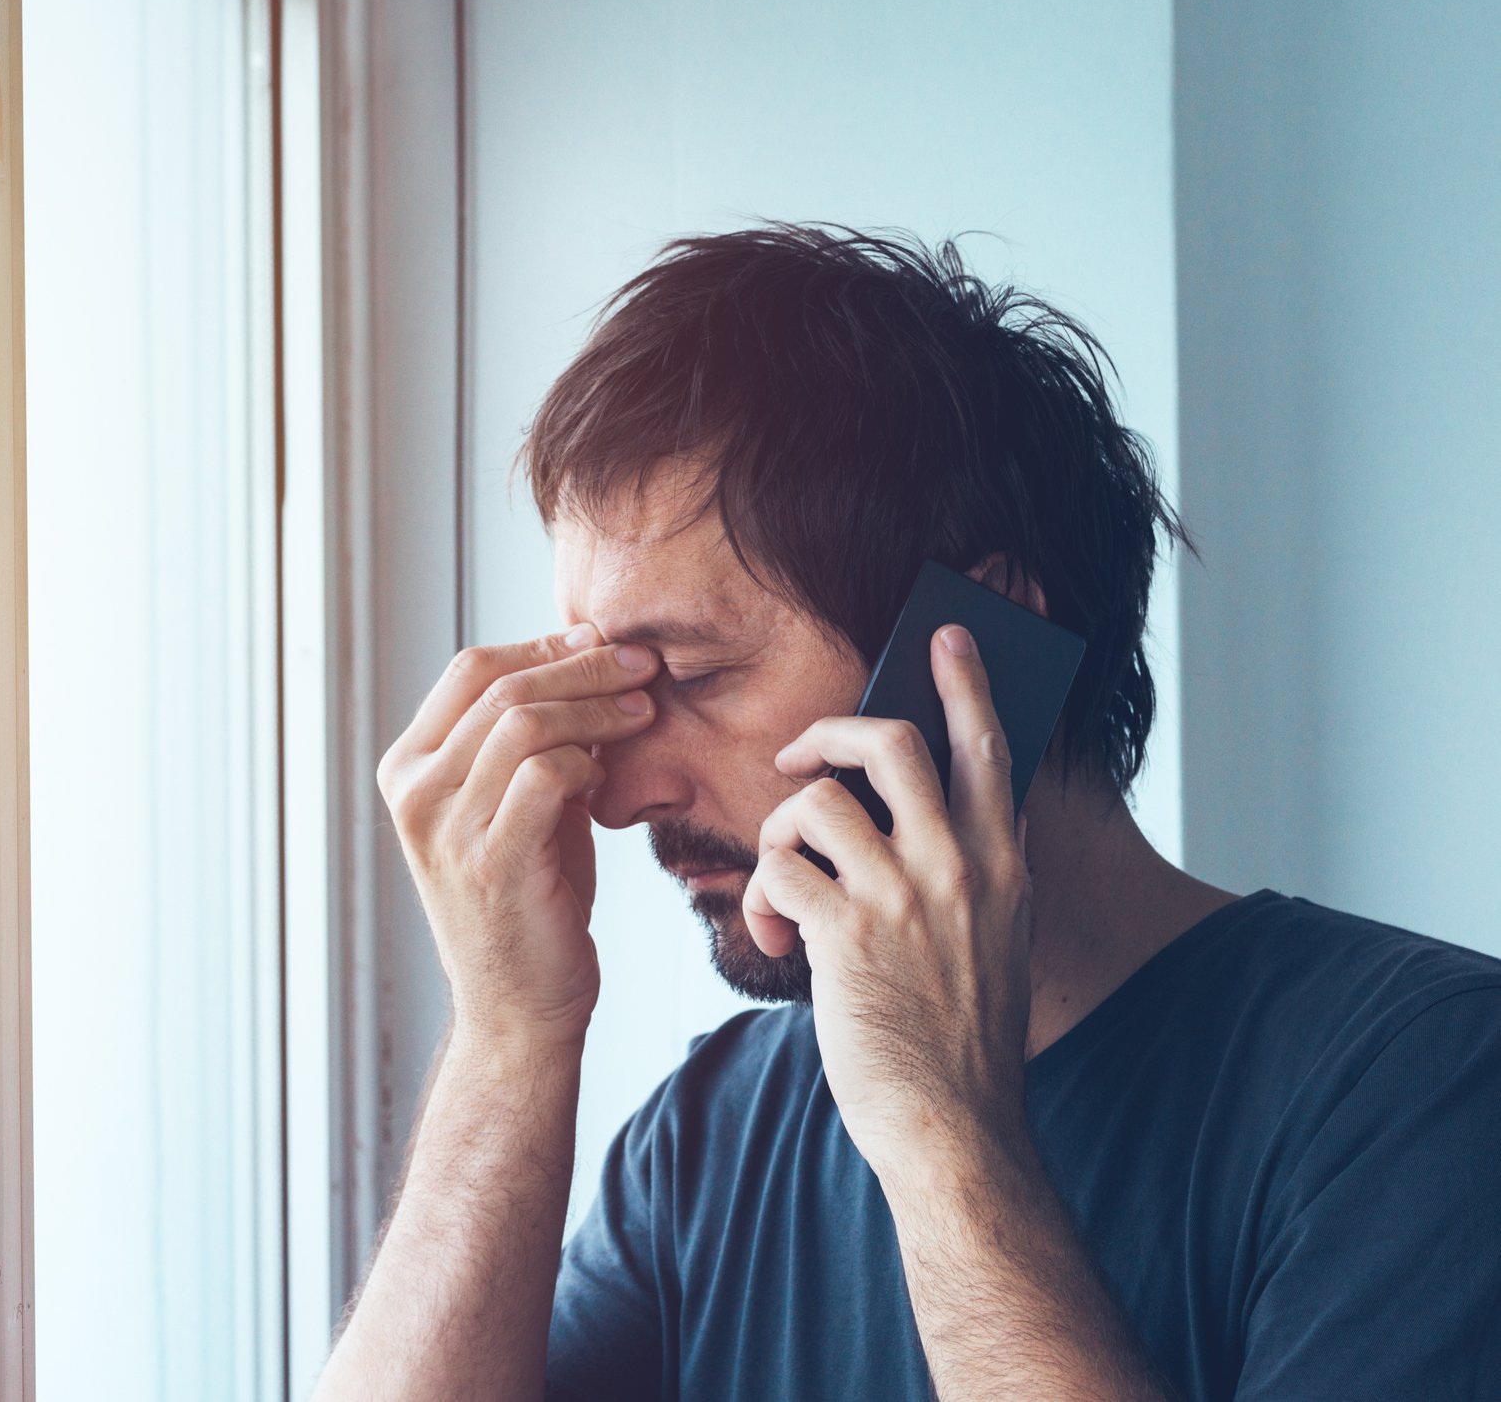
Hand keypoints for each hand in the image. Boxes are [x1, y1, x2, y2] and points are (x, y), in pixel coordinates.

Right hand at [377, 625, 660, 1045]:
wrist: (517, 1005)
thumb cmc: (526, 898)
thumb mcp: (513, 803)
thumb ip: (527, 741)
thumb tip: (583, 659)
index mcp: (408, 767)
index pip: (471, 669)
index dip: (542, 644)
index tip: (602, 641)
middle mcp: (415, 792)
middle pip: (501, 687)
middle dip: (582, 665)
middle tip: (642, 664)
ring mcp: (445, 828)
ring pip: (524, 722)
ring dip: (596, 707)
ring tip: (643, 710)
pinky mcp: (491, 861)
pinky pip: (546, 776)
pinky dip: (588, 761)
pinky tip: (610, 774)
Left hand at [741, 624, 1033, 1176]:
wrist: (953, 1126)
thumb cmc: (960, 1039)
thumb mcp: (1000, 939)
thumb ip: (983, 872)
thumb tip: (964, 813)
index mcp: (1003, 863)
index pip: (988, 748)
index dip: (964, 683)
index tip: (943, 637)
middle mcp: (960, 865)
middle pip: (892, 742)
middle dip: (831, 733)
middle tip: (801, 759)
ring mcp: (903, 897)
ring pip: (816, 804)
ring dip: (778, 837)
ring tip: (781, 888)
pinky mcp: (845, 934)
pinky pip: (777, 871)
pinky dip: (759, 900)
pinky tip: (772, 939)